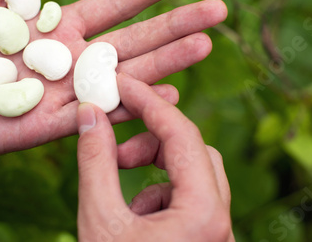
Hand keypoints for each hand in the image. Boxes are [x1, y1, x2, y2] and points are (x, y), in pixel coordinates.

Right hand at [76, 73, 233, 241]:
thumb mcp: (100, 221)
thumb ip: (95, 162)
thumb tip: (91, 114)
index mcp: (204, 213)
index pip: (182, 135)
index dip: (149, 103)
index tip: (122, 85)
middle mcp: (220, 222)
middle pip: (194, 152)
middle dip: (153, 143)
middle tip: (117, 153)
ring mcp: (215, 234)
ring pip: (192, 178)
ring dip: (153, 175)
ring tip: (121, 199)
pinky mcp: (204, 240)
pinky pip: (188, 203)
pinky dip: (158, 198)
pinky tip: (132, 221)